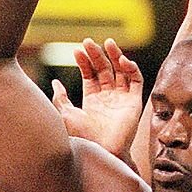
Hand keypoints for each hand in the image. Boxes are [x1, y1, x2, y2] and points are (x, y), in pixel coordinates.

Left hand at [52, 38, 143, 159]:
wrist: (101, 150)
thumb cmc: (82, 136)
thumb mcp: (66, 114)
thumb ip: (60, 98)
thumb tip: (54, 81)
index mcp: (92, 100)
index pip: (90, 74)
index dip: (84, 62)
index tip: (76, 50)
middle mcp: (108, 98)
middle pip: (104, 69)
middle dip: (97, 55)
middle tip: (88, 41)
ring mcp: (122, 99)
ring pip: (121, 71)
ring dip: (116, 56)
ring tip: (108, 43)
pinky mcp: (135, 102)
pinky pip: (137, 81)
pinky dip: (132, 68)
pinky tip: (123, 60)